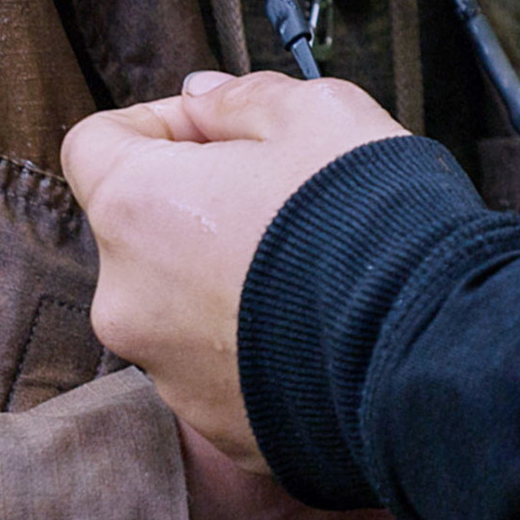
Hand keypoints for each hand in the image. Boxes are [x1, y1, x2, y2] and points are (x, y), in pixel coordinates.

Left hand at [65, 70, 407, 469]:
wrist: (423, 346)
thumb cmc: (366, 218)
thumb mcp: (316, 112)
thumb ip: (242, 97)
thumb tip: (203, 101)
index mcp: (136, 208)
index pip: (95, 144)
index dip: (159, 123)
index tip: (220, 129)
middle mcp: (127, 298)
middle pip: (141, 230)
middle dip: (200, 205)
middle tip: (284, 195)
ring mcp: (165, 371)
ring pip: (180, 301)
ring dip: (225, 278)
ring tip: (311, 267)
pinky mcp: (212, 422)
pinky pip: (219, 364)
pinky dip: (254, 340)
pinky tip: (319, 322)